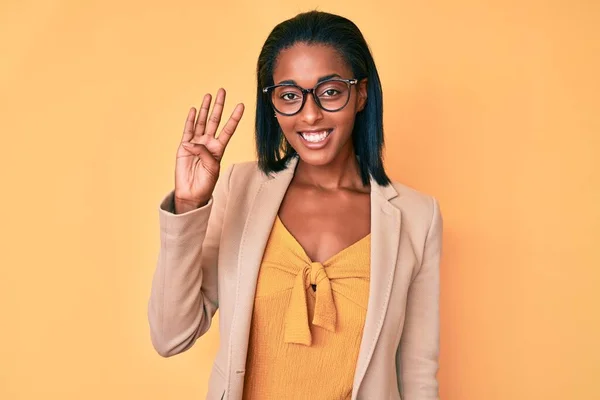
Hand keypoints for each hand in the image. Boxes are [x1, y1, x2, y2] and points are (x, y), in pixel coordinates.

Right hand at [174, 88, 243, 212]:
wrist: (192, 193)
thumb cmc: (205, 183)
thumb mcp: (212, 168)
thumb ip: (204, 153)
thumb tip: (191, 143)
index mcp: (219, 148)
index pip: (228, 129)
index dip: (234, 117)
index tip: (241, 105)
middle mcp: (208, 143)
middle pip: (215, 120)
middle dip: (219, 106)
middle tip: (222, 91)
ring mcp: (196, 143)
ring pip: (201, 122)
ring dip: (205, 108)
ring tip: (208, 95)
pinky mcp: (184, 147)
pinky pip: (187, 130)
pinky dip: (190, 120)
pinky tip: (193, 109)